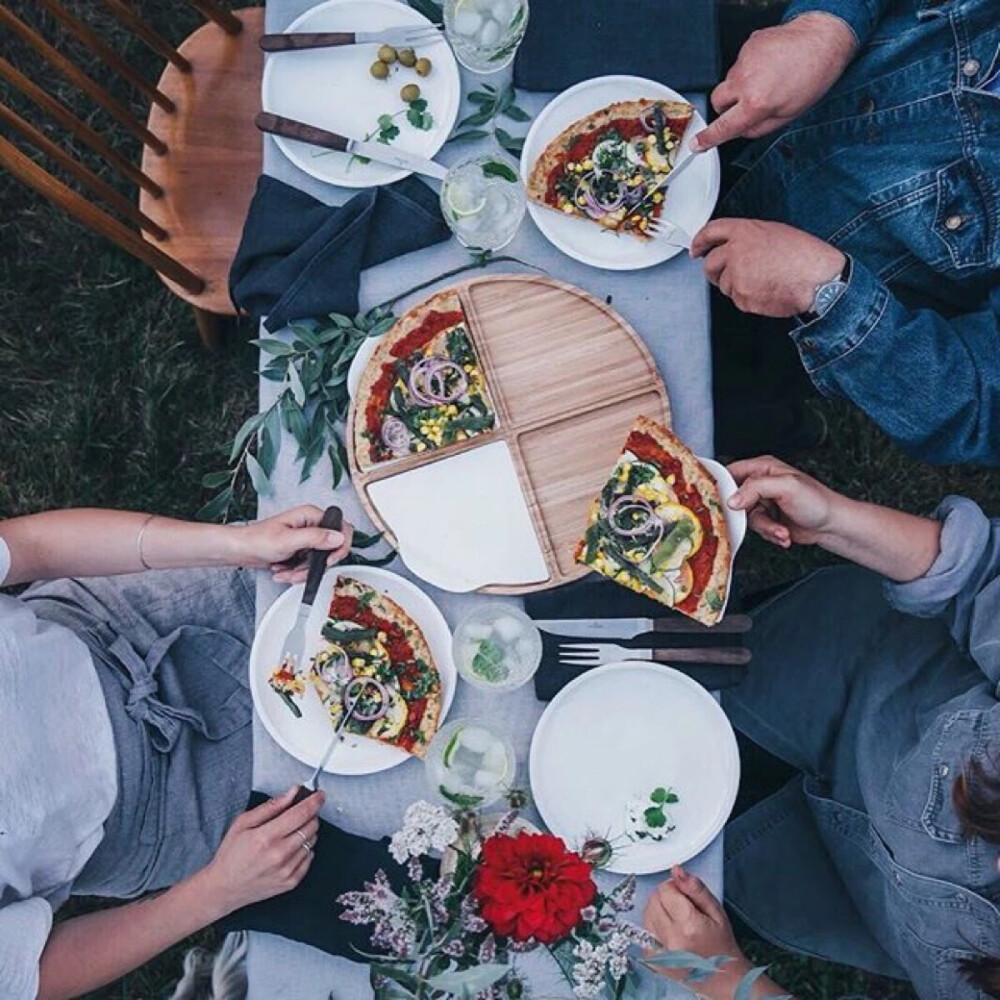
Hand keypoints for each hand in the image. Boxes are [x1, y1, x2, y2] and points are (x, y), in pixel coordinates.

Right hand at [197, 786, 324, 916]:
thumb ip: (271, 806)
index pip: (301, 813)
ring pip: (312, 841)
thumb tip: (292, 793)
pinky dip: (304, 850)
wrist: (223, 888)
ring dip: (306, 833)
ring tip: (288, 835)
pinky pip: (310, 858)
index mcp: (266, 837)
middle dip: (309, 816)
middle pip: (311, 826)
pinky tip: (289, 850)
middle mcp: (279, 854)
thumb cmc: (231, 855)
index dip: (314, 801)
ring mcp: (286, 870)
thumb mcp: (243, 823)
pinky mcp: (291, 882)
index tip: (319, 795)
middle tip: (298, 815)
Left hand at [230, 505, 353, 581]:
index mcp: (311, 515)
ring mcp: (307, 538)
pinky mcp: (302, 550)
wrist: (241, 551)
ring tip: (285, 571)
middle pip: (331, 549)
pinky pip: (309, 566)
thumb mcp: (288, 540)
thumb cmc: (257, 540)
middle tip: (300, 569)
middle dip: (314, 565)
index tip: (329, 559)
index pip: (341, 527)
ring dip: (302, 572)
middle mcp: (312, 525)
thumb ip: (315, 538)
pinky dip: (297, 573)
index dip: (339, 546)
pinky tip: (284, 570)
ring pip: (319, 561)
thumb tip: (338, 537)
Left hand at [643, 867, 747, 982]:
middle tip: (683, 910)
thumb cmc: (721, 944)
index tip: (685, 897)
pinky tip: (671, 934)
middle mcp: (671, 940)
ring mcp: (660, 953)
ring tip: (678, 922)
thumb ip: (695, 888)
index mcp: (688, 926)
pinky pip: (645, 931)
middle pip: (653, 900)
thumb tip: (676, 870)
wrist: (722, 977)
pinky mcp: (653, 961)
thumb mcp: (716, 911)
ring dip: (659, 912)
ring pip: (647, 914)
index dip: (675, 888)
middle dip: (666, 898)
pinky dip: (655, 928)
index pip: (665, 890)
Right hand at [691, 13, 856, 150]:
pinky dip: (750, 69)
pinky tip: (769, 67)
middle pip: (717, 101)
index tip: (697, 143)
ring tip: (767, 81)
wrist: (822, 39)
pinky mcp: (748, 45)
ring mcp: (745, 60)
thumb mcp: (788, 115)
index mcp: (756, 103)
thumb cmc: (813, 76)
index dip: (707, 138)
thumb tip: (741, 132)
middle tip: (744, 107)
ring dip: (741, 86)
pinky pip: (740, 64)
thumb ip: (759, 128)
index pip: (723, 127)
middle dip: (726, 108)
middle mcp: (746, 81)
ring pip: (730, 82)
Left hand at [691, 220, 844, 317]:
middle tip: (727, 274)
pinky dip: (749, 299)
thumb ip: (748, 238)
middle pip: (710, 265)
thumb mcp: (775, 233)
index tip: (696, 249)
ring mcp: (737, 276)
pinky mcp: (742, 297)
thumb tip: (735, 247)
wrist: (818, 280)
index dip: (700, 241)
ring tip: (762, 281)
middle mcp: (736, 253)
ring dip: (737, 286)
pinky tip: (767, 290)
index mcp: (744, 232)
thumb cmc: (804, 256)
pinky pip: (738, 300)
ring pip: (724, 285)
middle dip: (715, 271)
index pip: (710, 232)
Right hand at [727, 455, 843, 547]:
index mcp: (763, 468)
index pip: (730, 472)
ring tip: (781, 529)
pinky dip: (770, 534)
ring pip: (746, 518)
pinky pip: (756, 529)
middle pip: (734, 499)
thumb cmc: (818, 501)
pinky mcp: (766, 519)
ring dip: (765, 527)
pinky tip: (784, 532)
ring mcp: (763, 502)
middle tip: (761, 518)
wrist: (832, 525)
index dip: (721, 486)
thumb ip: (756, 488)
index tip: (721, 501)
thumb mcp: (786, 487)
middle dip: (748, 515)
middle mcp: (760, 484)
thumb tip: (732, 499)